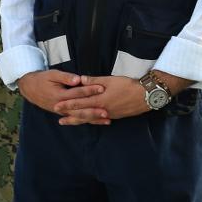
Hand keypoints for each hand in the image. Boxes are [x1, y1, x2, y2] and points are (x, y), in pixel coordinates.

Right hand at [17, 70, 104, 114]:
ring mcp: (62, 112)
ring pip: (79, 117)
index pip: (77, 93)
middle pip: (79, 109)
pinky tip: (98, 122)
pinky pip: (76, 119)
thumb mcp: (52, 74)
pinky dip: (87, 120)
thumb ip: (66, 77)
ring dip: (93, 119)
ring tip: (106, 120)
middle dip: (94, 111)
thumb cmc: (43, 79)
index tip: (102, 88)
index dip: (90, 90)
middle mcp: (61, 106)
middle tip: (106, 111)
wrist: (30, 88)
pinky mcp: (63, 113)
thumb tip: (78, 79)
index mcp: (59, 95)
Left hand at [52, 74, 179, 125]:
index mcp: (99, 100)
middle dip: (68, 114)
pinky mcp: (114, 116)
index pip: (79, 103)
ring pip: (88, 118)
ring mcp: (107, 114)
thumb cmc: (128, 86)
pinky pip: (98, 120)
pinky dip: (89, 121)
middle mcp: (101, 110)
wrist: (145, 96)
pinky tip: (86, 121)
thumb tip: (80, 79)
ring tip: (66, 122)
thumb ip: (95, 81)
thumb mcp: (111, 80)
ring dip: (76, 120)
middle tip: (57, 115)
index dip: (67, 104)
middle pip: (81, 113)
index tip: (56, 105)